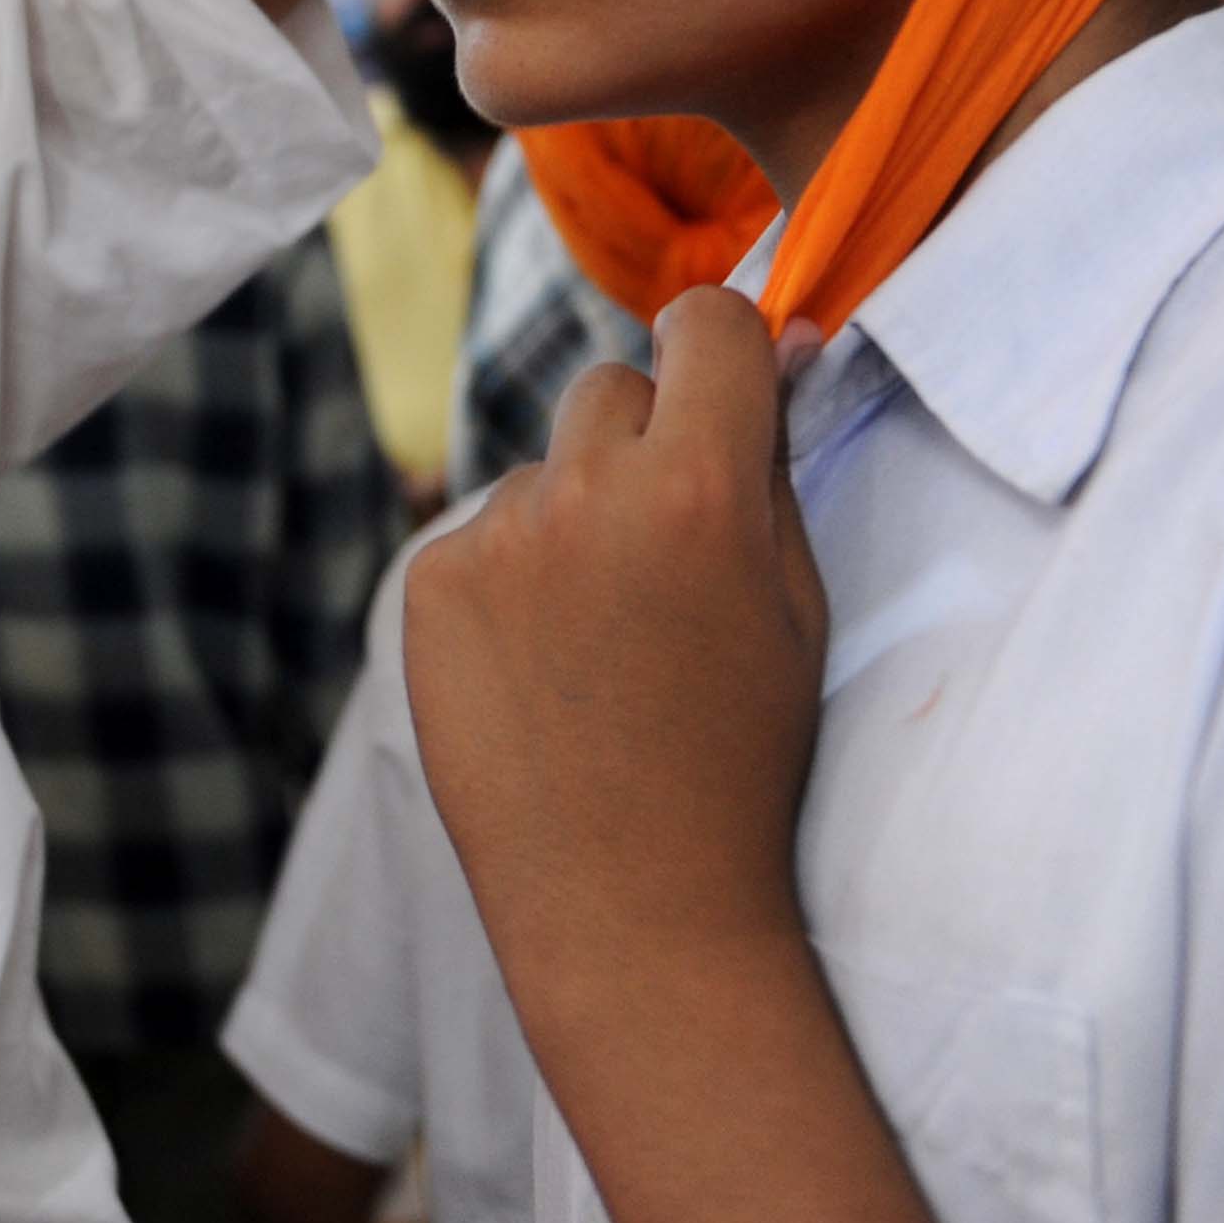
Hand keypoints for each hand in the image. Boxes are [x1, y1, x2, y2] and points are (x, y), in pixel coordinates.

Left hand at [402, 289, 829, 1013]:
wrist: (629, 898)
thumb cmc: (739, 756)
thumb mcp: (797, 605)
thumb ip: (770, 467)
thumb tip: (771, 346)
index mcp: (699, 489)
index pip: (708, 324)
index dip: (725, 345)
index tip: (729, 376)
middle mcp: (586, 492)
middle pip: (614, 386)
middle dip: (646, 438)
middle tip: (667, 543)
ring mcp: (495, 535)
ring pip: (544, 469)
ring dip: (573, 516)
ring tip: (600, 637)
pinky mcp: (427, 580)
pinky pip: (483, 535)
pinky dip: (512, 577)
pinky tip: (540, 665)